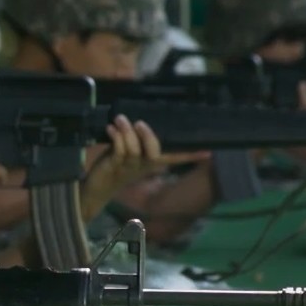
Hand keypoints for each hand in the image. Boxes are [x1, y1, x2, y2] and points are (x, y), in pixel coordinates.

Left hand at [80, 115, 208, 215]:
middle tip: (140, 123)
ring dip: (127, 132)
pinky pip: (117, 151)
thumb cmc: (116, 165)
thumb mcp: (130, 151)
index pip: (174, 158)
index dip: (190, 155)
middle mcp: (143, 165)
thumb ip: (137, 138)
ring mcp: (128, 166)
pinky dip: (115, 138)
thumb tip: (143, 118)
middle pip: (154, 154)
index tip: (208, 152)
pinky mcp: (113, 165)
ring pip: (133, 149)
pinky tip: (110, 128)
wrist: (97, 186)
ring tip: (120, 119)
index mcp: (151, 162)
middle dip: (149, 137)